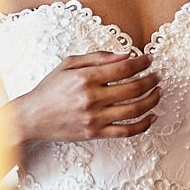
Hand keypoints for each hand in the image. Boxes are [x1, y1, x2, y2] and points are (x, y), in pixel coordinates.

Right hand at [9, 51, 159, 143]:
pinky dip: (144, 124)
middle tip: (157, 76)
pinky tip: (152, 116)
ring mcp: (95, 118)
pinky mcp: (96, 133)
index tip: (149, 60)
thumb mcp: (68, 65)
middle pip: (134, 88)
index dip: (142, 63)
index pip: (124, 68)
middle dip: (151, 80)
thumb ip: (98, 58)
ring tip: (157, 92)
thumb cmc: (49, 89)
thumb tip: (125, 55)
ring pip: (135, 110)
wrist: (32, 117)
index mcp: (85, 78)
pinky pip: (127, 131)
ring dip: (152, 100)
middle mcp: (92, 98)